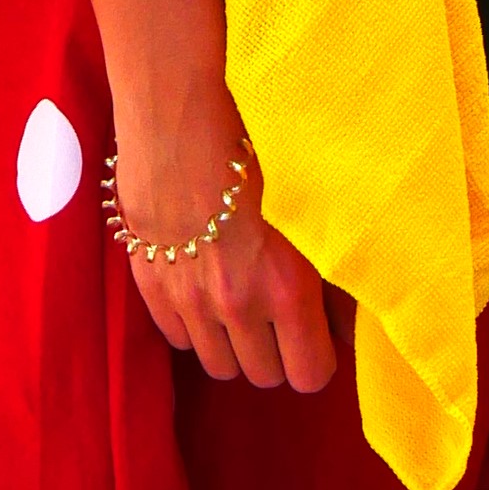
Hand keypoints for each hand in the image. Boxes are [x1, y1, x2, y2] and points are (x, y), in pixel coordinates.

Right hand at [113, 97, 336, 394]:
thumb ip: (322, 271)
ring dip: (231, 343)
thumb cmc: (252, 148)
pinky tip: (200, 286)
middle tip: (274, 314)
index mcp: (287, 288)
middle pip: (262, 376)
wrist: (177, 113)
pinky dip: (192, 325)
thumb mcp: (304, 209)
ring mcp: (189, 298)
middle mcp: (238, 305)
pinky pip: (177, 339)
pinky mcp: (150, 283)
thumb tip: (338, 316)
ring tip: (236, 302)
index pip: (310, 376)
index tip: (313, 332)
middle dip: (273, 351)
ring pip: (218, 365)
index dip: (315, 356)